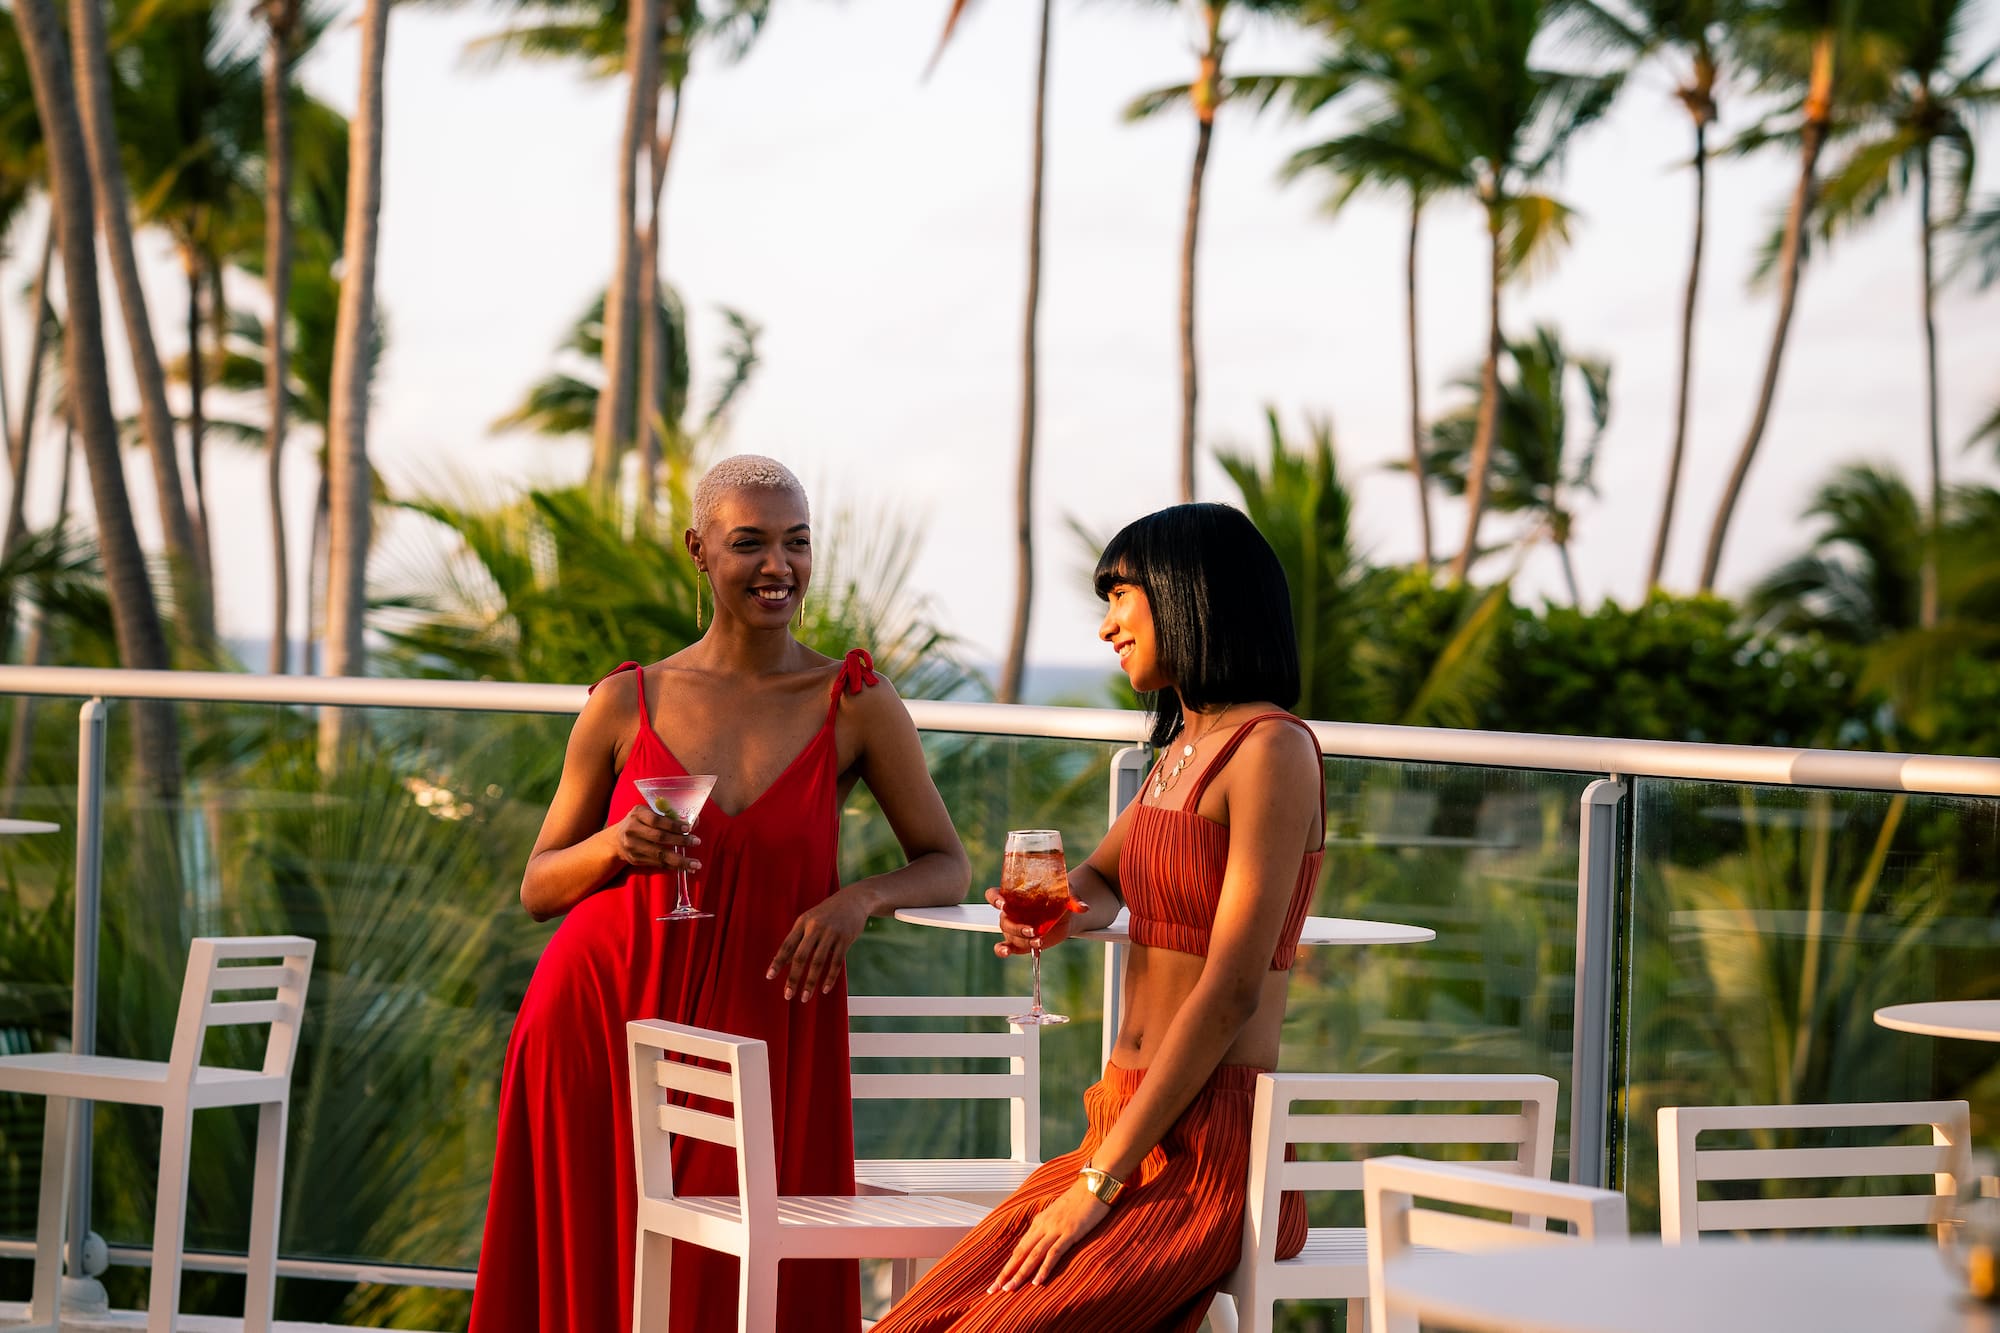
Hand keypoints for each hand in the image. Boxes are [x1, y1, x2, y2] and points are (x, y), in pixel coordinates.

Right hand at [610, 805, 699, 873]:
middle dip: (680, 840)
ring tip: (695, 864)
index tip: (688, 828)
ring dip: (680, 860)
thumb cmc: (639, 823)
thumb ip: (668, 816)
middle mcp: (632, 830)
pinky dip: (672, 866)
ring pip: (659, 855)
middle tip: (696, 841)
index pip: (656, 820)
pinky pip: (657, 864)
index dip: (673, 825)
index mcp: (637, 814)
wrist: (616, 840)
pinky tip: (685, 867)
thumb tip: (694, 822)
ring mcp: (633, 846)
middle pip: (659, 837)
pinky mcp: (636, 859)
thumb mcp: (648, 813)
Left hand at [767, 885, 871, 1001]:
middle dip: (793, 978)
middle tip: (788, 995)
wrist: (854, 900)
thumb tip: (785, 962)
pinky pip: (836, 962)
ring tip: (805, 997)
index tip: (769, 976)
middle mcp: (815, 927)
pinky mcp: (845, 939)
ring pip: (818, 962)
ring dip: (811, 982)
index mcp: (802, 922)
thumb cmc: (827, 913)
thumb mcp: (809, 920)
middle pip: (801, 956)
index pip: (787, 945)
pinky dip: (830, 977)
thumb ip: (798, 939)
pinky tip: (824, 989)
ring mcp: (831, 933)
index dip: (778, 962)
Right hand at [987, 887, 1084, 958]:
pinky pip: (1006, 947)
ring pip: (1008, 934)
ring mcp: (1014, 927)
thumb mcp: (1066, 893)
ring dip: (1021, 939)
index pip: (994, 894)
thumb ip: (1073, 899)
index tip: (1003, 903)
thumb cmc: (1061, 896)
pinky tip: (1006, 952)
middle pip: (1003, 919)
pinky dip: (1003, 950)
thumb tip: (1084, 908)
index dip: (994, 899)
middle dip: (1016, 927)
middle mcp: (1011, 911)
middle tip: (1032, 930)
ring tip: (1039, 941)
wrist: (1066, 913)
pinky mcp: (1020, 941)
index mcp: (1015, 894)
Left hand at [989, 1179, 1110, 1292]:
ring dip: (1020, 1273)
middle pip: (1021, 1252)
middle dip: (1007, 1272)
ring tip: (1010, 1288)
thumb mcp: (1060, 1214)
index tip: (999, 1280)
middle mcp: (1043, 1225)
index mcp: (1040, 1222)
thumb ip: (1050, 1228)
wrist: (1094, 1185)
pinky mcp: (1070, 1233)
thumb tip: (1043, 1243)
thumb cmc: (1080, 1200)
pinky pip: (1054, 1253)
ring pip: (1033, 1255)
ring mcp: (1055, 1229)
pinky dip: (1044, 1268)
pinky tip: (1037, 1282)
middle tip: (995, 1289)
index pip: (1020, 1248)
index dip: (1009, 1265)